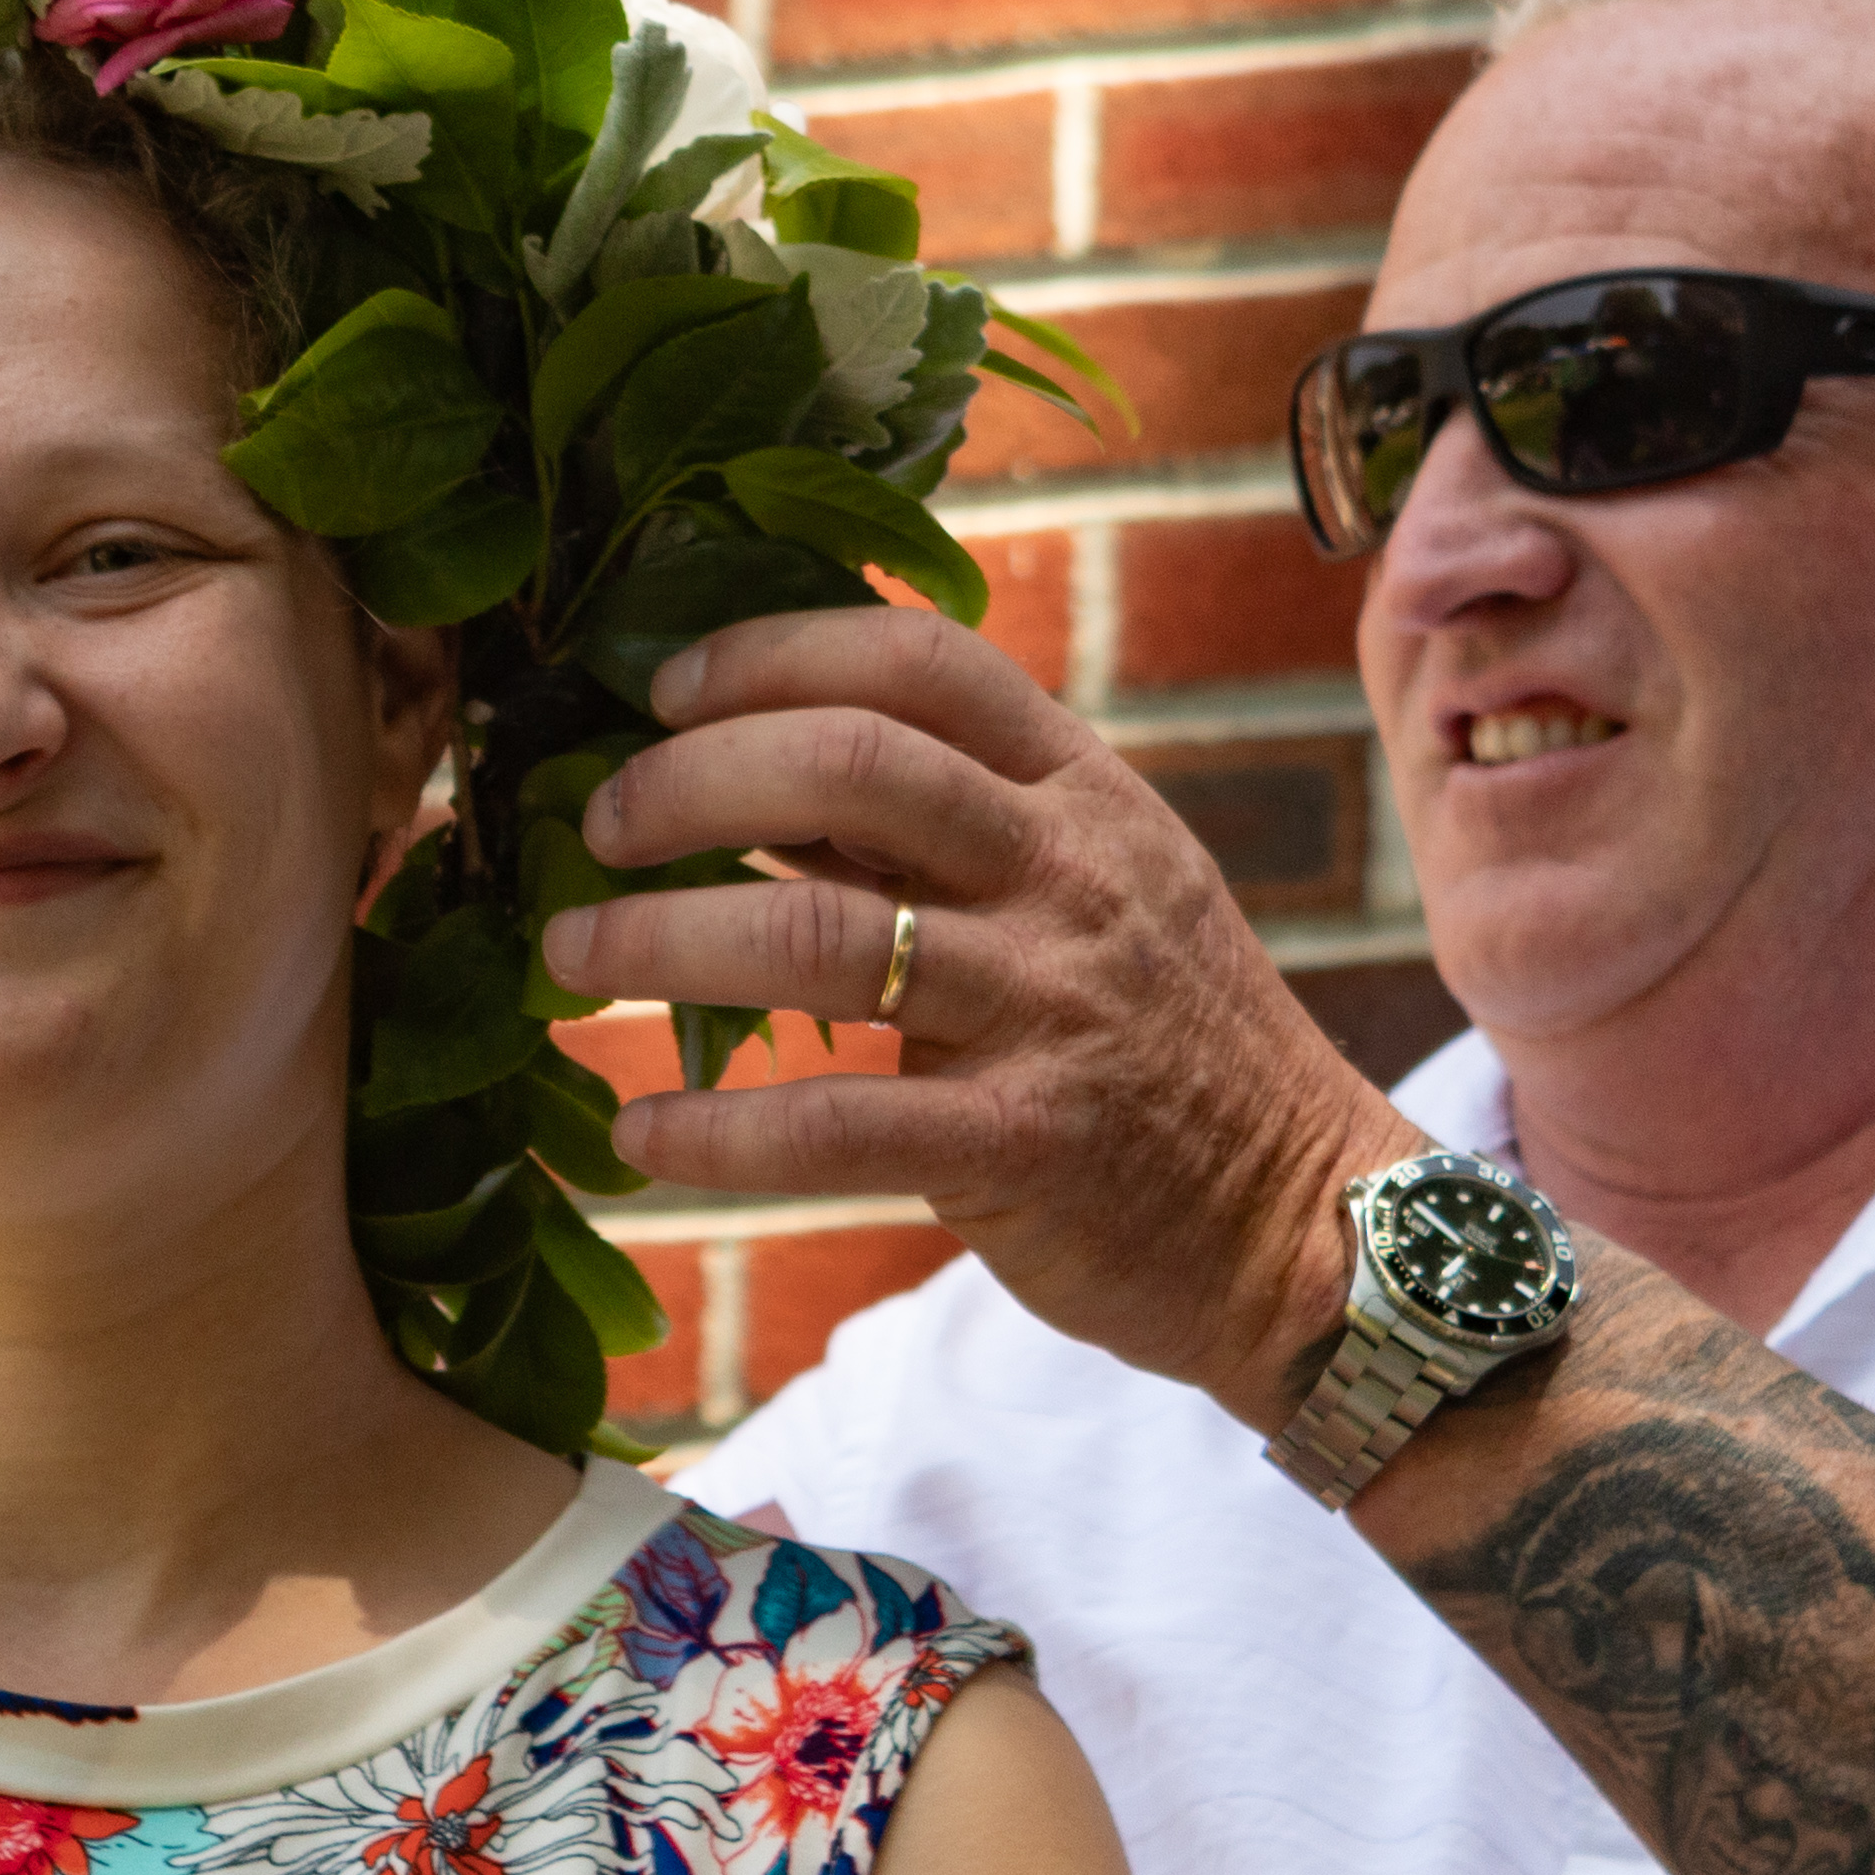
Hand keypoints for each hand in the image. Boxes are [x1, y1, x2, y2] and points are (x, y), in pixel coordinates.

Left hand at [546, 611, 1418, 1426]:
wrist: (1305, 1220)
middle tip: (598, 826)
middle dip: (687, 781)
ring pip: (815, 933)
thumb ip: (939, 828)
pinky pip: (834, 1125)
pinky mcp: (1027, 1142)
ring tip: (570, 959)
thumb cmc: (1163, 1043)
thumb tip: (742, 768)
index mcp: (1084, 793)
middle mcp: (1070, 876)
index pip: (920, 662)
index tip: (665, 689)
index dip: (773, 653)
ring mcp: (1052, 1007)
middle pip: (849, 767)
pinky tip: (638, 1133)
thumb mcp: (1089, 891)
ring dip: (659, 940)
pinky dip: (713, 1131)